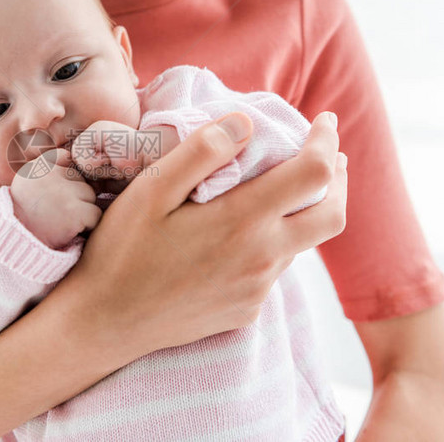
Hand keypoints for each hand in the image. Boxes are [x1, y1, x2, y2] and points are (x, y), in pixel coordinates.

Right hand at [10, 148, 101, 248]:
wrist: (17, 245)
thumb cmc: (23, 218)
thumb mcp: (25, 185)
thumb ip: (46, 169)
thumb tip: (70, 157)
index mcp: (37, 167)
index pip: (64, 157)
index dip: (66, 175)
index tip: (57, 191)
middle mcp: (51, 176)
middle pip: (80, 179)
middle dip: (75, 195)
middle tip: (57, 211)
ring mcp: (65, 193)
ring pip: (90, 196)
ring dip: (82, 209)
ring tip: (61, 220)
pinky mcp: (76, 212)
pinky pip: (95, 214)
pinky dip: (87, 225)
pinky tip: (70, 230)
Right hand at [56, 111, 347, 356]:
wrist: (106, 323)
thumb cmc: (122, 250)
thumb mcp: (151, 190)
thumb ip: (201, 152)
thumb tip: (245, 123)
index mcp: (243, 221)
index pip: (314, 174)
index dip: (324, 141)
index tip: (324, 121)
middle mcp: (262, 259)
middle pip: (331, 216)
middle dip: (338, 180)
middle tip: (329, 155)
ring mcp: (256, 290)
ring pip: (301, 244)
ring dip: (303, 212)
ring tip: (282, 189)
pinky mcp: (245, 311)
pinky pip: (273, 271)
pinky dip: (274, 243)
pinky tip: (245, 235)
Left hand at [71, 120, 141, 182]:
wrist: (156, 164)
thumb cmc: (135, 176)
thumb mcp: (105, 180)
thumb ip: (87, 175)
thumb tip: (67, 176)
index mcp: (95, 146)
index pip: (73, 164)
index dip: (84, 176)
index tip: (107, 175)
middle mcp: (93, 136)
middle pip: (71, 162)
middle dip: (90, 174)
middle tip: (112, 170)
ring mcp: (94, 130)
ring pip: (74, 157)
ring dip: (94, 169)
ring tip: (113, 164)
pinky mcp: (96, 129)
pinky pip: (80, 153)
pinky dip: (95, 163)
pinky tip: (112, 158)